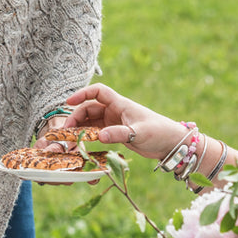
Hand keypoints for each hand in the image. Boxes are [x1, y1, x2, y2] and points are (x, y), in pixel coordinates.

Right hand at [62, 84, 186, 160]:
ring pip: (90, 121)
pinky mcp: (115, 133)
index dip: (82, 94)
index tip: (69, 102)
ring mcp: (114, 122)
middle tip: (66, 132)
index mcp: (120, 104)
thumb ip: (119, 134)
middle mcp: (115, 110)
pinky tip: (79, 145)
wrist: (171, 143)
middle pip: (89, 108)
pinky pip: (96, 132)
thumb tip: (99, 136)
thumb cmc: (158, 132)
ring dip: (80, 128)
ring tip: (69, 140)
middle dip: (76, 117)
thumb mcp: (139, 133)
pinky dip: (87, 136)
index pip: (97, 92)